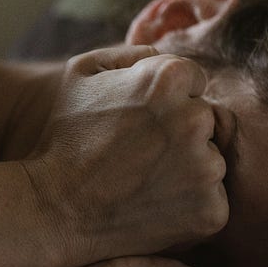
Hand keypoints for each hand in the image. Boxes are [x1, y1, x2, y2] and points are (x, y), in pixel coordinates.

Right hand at [23, 45, 228, 265]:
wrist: (54, 210)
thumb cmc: (64, 138)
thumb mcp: (82, 73)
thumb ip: (131, 54)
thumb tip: (163, 55)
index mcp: (169, 79)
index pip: (195, 81)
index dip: (168, 101)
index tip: (142, 123)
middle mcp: (195, 119)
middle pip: (207, 121)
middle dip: (182, 134)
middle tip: (140, 155)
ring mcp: (206, 169)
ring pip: (212, 162)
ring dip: (188, 171)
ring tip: (144, 182)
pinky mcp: (211, 212)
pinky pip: (213, 203)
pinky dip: (191, 208)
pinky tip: (154, 207)